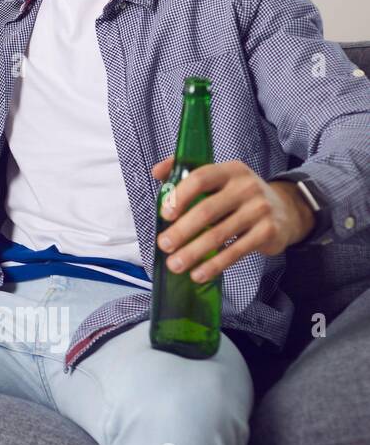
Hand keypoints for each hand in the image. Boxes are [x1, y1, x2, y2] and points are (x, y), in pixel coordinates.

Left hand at [151, 157, 315, 282]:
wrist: (287, 210)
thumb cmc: (240, 195)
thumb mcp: (219, 178)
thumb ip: (187, 173)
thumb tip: (156, 172)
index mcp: (229, 171)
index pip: (201, 178)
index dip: (180, 196)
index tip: (164, 214)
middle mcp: (246, 187)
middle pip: (207, 210)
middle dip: (181, 231)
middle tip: (164, 245)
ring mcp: (259, 209)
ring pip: (219, 234)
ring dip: (193, 252)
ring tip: (175, 264)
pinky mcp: (268, 232)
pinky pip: (236, 251)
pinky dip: (215, 265)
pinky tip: (199, 273)